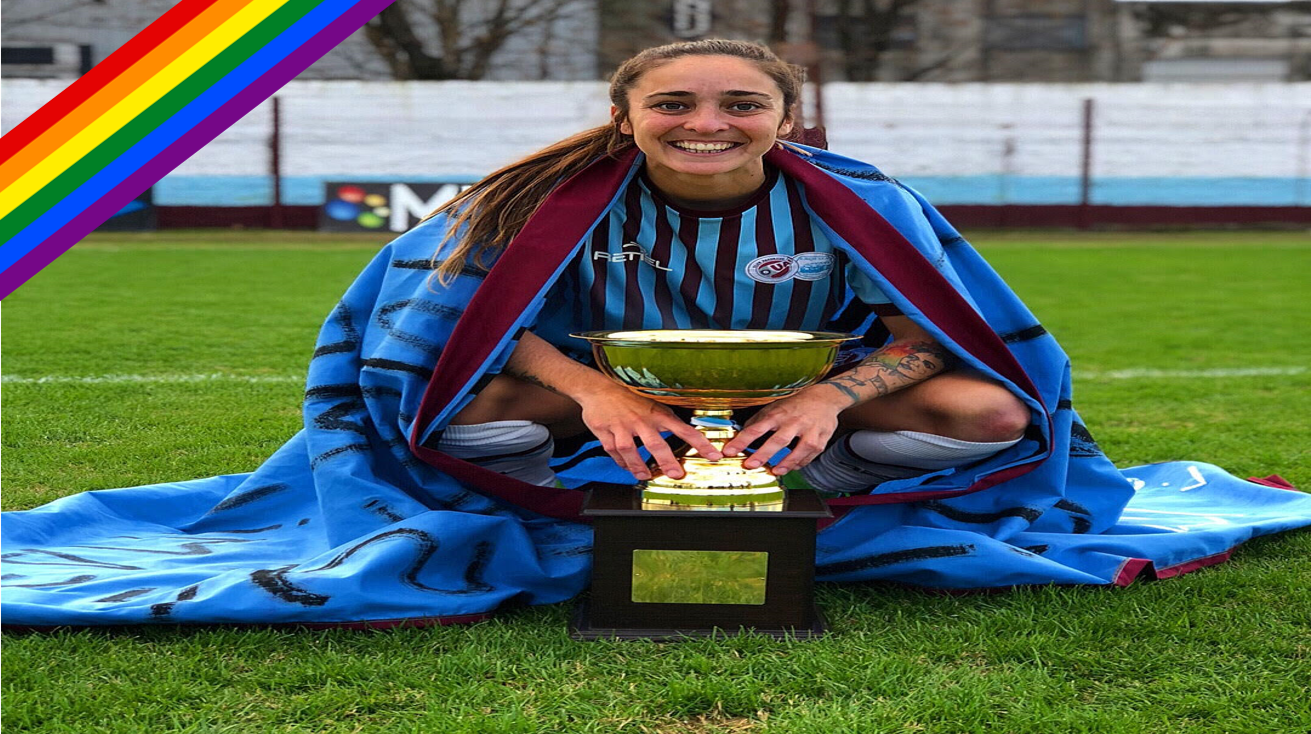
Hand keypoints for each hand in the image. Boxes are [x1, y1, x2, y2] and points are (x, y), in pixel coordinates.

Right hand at [576, 385, 721, 480]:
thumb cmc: (628, 396)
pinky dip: (621, 462)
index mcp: (657, 413)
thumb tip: (686, 434)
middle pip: (656, 444)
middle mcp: (641, 420)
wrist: (598, 387)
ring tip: (645, 476)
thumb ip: (666, 420)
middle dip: (667, 461)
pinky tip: (627, 467)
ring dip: (638, 466)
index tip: (713, 455)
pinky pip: (613, 450)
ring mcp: (621, 426)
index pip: (684, 429)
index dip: (700, 443)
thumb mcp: (652, 404)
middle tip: (676, 474)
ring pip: (630, 450)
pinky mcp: (604, 430)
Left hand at [720, 385, 847, 475]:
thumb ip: (758, 421)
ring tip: (775, 471)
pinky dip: (800, 462)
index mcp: (778, 414)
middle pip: (778, 440)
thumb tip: (740, 434)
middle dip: (763, 454)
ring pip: (798, 449)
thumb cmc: (794, 404)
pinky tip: (791, 466)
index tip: (729, 451)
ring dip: (786, 462)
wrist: (824, 398)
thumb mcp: (774, 407)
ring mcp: (809, 430)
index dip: (741, 441)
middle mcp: (793, 421)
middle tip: (750, 465)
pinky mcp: (821, 439)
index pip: (756, 428)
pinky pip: (809, 454)